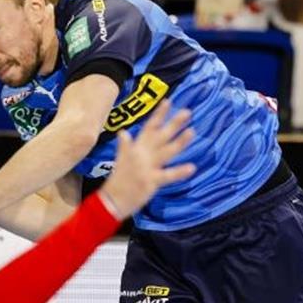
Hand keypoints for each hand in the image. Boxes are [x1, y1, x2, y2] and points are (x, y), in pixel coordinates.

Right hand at [100, 100, 195, 217]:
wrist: (110, 200)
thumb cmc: (117, 181)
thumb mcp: (120, 160)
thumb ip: (125, 146)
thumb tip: (123, 132)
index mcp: (135, 149)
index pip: (148, 128)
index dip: (159, 115)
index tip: (168, 101)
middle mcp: (142, 155)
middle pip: (160, 136)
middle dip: (173, 123)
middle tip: (187, 112)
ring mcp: (147, 167)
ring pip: (166, 152)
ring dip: (179, 142)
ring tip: (192, 132)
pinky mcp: (151, 181)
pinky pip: (167, 176)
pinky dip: (179, 172)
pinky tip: (191, 167)